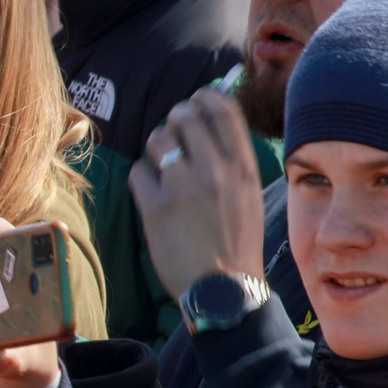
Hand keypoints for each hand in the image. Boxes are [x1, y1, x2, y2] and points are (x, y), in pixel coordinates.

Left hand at [129, 88, 266, 300]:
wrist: (223, 289)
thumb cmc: (236, 243)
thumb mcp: (249, 196)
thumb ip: (232, 161)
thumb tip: (211, 124)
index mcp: (243, 168)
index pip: (223, 111)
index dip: (206, 98)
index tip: (197, 99)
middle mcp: (214, 171)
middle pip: (185, 117)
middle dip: (175, 119)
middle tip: (173, 131)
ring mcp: (183, 187)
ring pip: (158, 139)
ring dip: (156, 147)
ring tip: (162, 165)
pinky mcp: (155, 206)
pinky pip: (138, 171)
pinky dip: (142, 177)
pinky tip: (151, 191)